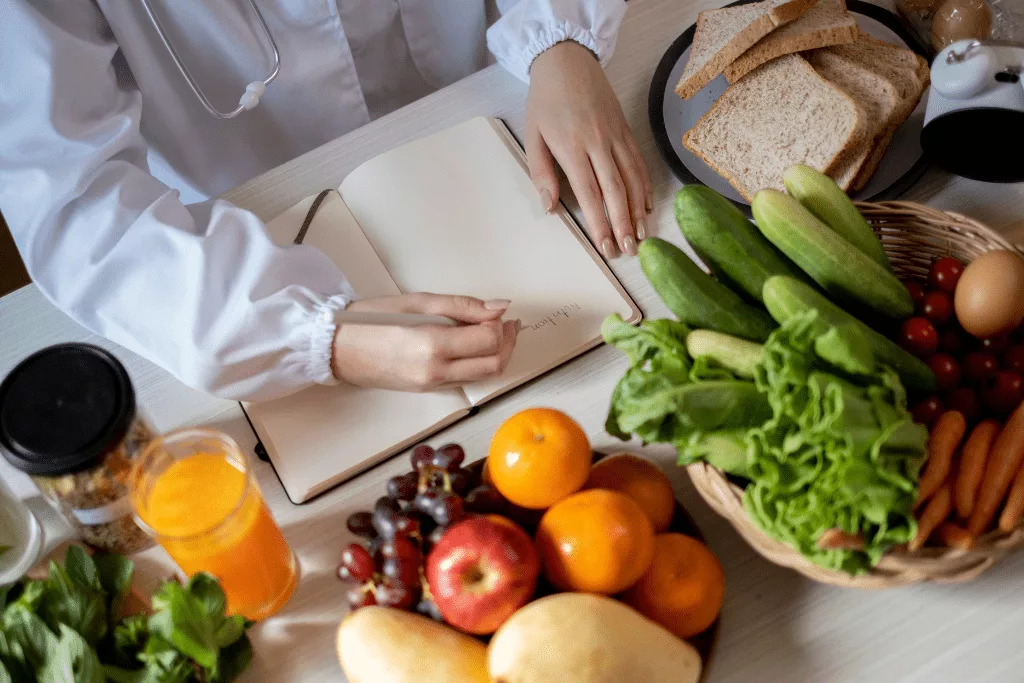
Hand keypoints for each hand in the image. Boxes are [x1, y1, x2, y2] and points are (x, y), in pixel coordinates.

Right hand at [331, 293, 517, 391]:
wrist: (337, 350)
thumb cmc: (370, 320)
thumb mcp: (417, 302)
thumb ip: (462, 305)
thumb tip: (500, 307)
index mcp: (432, 346)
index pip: (488, 340)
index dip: (501, 325)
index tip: (497, 312)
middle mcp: (436, 372)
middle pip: (494, 364)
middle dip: (507, 342)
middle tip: (507, 323)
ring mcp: (433, 385)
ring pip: (484, 376)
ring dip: (497, 355)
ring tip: (494, 332)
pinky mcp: (429, 390)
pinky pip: (466, 379)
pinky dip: (479, 363)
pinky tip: (473, 345)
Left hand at [526, 41, 651, 258]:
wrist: (567, 61)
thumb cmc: (545, 101)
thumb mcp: (533, 136)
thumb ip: (541, 173)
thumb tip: (550, 207)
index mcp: (572, 147)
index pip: (589, 193)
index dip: (599, 222)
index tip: (605, 245)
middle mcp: (598, 143)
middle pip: (615, 190)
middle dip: (623, 223)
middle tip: (629, 250)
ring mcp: (615, 136)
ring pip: (632, 178)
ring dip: (638, 209)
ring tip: (642, 235)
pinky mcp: (625, 129)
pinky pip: (639, 162)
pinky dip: (645, 185)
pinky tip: (647, 205)